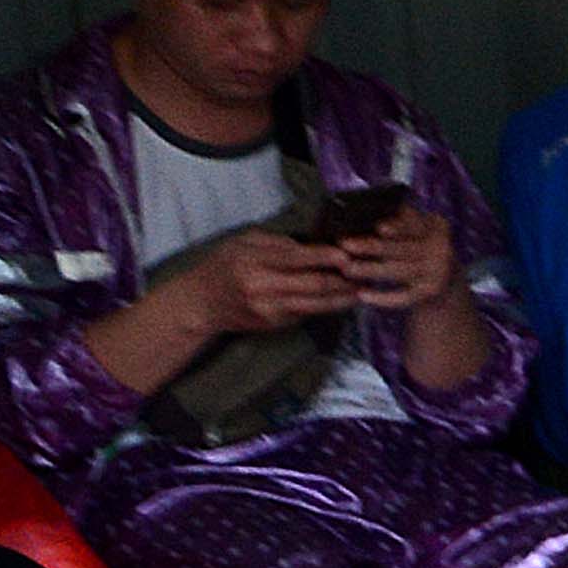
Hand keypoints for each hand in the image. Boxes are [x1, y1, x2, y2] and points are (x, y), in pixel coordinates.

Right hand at [181, 231, 363, 337]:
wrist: (202, 302)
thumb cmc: (224, 264)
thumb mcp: (245, 242)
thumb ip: (279, 244)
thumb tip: (316, 245)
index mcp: (255, 262)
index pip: (297, 259)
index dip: (326, 257)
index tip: (348, 253)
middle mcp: (263, 288)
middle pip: (313, 285)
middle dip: (342, 279)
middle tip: (366, 272)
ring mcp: (270, 310)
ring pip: (316, 305)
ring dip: (342, 298)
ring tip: (362, 290)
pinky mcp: (275, 324)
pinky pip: (307, 314)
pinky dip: (326, 306)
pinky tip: (342, 299)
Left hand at [327, 201, 459, 311]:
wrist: (446, 283)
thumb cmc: (418, 249)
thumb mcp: (417, 230)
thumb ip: (400, 221)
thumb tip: (362, 214)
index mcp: (437, 226)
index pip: (415, 225)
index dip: (399, 227)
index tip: (379, 227)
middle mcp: (442, 249)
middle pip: (403, 247)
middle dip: (372, 246)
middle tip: (345, 244)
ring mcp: (438, 272)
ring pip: (398, 270)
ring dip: (370, 270)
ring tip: (346, 268)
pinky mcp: (431, 293)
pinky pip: (403, 296)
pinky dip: (382, 297)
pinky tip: (363, 294)